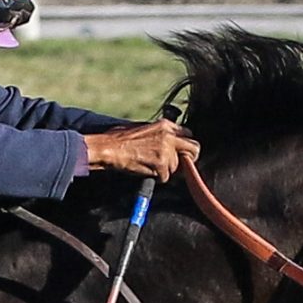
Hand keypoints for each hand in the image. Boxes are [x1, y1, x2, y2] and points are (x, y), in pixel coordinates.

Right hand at [82, 118, 199, 179]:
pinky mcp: (160, 163)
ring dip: (166, 170)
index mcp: (166, 125)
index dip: (185, 146)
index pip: (189, 134)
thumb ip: (161, 134)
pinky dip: (156, 177)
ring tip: (149, 165)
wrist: (108, 148)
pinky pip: (165, 177)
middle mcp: (169, 135)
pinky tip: (144, 170)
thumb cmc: (119, 139)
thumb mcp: (144, 128)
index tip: (180, 152)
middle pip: (194, 149)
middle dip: (189, 159)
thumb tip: (172, 145)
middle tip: (180, 166)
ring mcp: (166, 150)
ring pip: (177, 167)